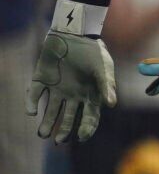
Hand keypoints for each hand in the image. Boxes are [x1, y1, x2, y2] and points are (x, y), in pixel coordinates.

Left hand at [26, 18, 116, 143]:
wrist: (74, 32)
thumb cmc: (93, 51)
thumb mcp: (103, 68)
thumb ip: (106, 86)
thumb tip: (111, 105)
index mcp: (90, 95)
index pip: (89, 117)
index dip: (86, 128)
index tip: (81, 137)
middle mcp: (73, 95)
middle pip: (68, 117)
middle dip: (63, 130)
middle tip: (58, 141)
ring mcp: (57, 88)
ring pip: (51, 110)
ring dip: (46, 123)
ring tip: (41, 134)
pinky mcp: (41, 78)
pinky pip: (34, 94)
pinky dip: (31, 104)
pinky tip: (31, 112)